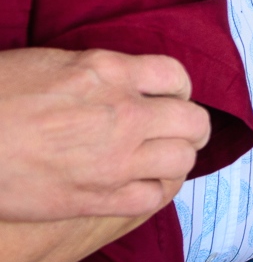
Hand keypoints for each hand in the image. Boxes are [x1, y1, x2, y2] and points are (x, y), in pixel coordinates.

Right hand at [0, 48, 210, 220]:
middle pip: (192, 120)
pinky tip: (144, 185)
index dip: (178, 90)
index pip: (177, 76)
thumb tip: (119, 78)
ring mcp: (114, 159)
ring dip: (177, 157)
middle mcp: (123, 113)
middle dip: (190, 125)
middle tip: (180, 131)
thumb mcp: (51, 63)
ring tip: (164, 158)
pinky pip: (152, 197)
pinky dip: (156, 191)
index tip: (170, 98)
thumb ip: (98, 70)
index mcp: (110, 71)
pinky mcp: (95, 198)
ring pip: (181, 159)